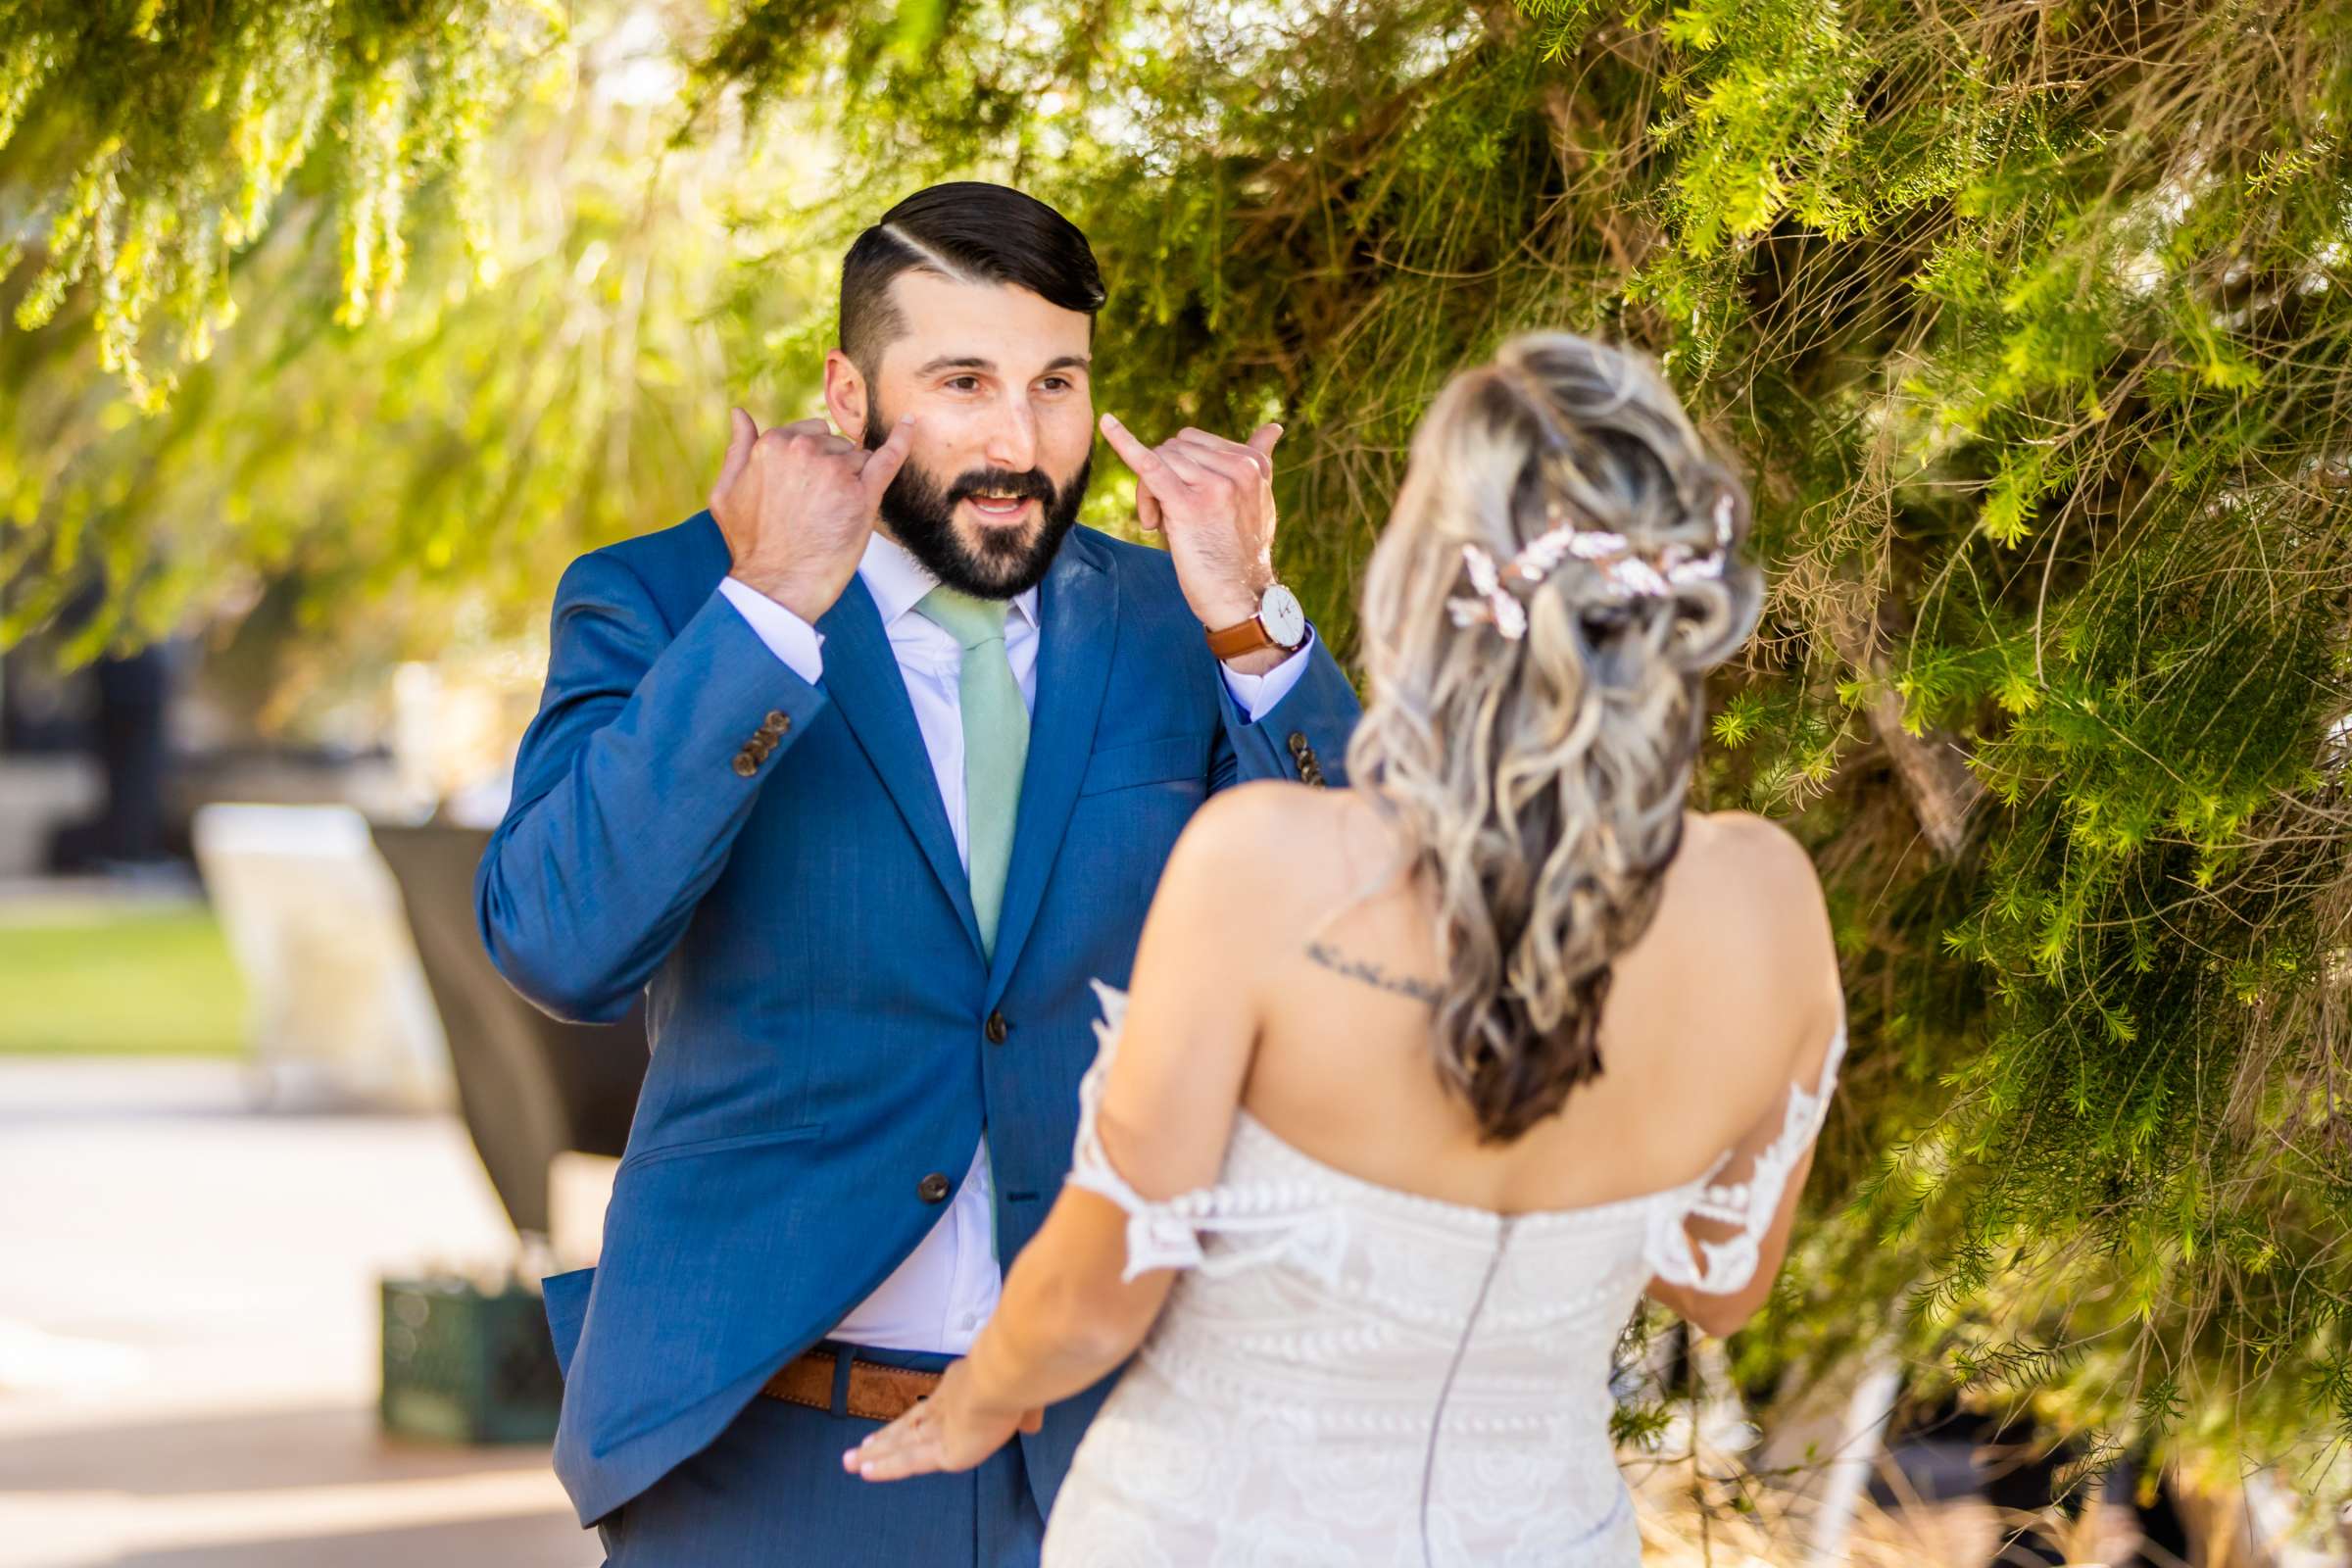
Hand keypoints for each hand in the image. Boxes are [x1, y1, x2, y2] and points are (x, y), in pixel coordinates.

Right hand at [709, 406, 914, 622]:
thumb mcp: (726, 491)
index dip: (812, 460)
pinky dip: (902, 439)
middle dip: (831, 468)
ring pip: (858, 458)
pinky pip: (889, 456)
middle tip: (817, 506)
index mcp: (774, 444)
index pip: (809, 433)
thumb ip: (737, 447)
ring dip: (853, 480)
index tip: (806, 487)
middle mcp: (805, 450)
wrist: (777, 585)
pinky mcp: (864, 494)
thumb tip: (739, 413)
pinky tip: (911, 423)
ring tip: (832, 514)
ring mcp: (836, 471)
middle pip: (835, 444)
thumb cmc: (751, 544)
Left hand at [840, 1360, 1042, 1482]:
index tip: (899, 1427)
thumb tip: (1033, 1426)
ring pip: (900, 1442)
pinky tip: (865, 1471)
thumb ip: (1027, 1413)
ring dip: (875, 1452)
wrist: (1010, 1372)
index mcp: (963, 1387)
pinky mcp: (942, 1449)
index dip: (916, 1419)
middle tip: (860, 1447)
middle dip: (885, 1437)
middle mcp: (945, 1405)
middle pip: (909, 1425)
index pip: (934, 1408)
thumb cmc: (1022, 1377)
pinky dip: (886, 1467)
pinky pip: (907, 1461)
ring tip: (849, 1461)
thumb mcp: (1028, 1397)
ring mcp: (941, 1426)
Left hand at [1098, 414, 1283, 632]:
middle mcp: (1238, 470)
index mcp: (1253, 464)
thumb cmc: (1242, 550)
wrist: (1240, 597)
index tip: (1184, 502)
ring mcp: (1214, 485)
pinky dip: (1124, 443)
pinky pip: (1149, 465)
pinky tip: (1107, 424)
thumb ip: (1261, 460)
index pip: (1194, 442)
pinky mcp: (1188, 505)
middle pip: (1172, 449)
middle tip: (1167, 520)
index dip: (1178, 468)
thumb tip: (1274, 427)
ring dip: (1149, 493)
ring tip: (1160, 526)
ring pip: (1159, 460)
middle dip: (1161, 479)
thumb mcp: (1259, 499)